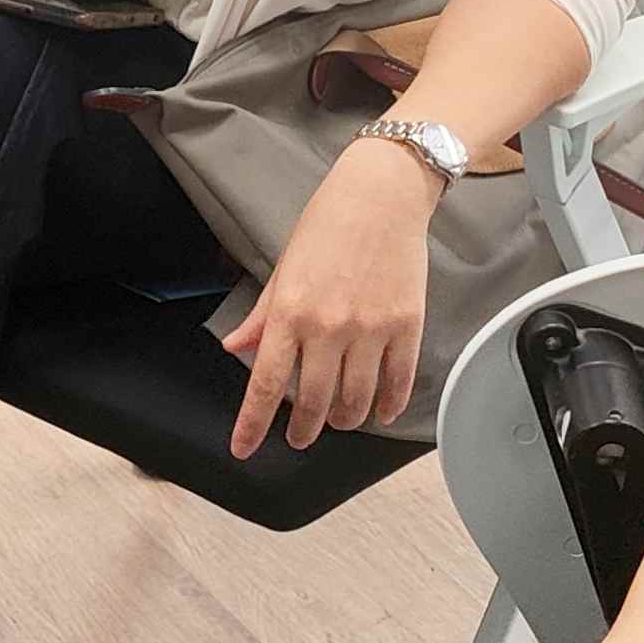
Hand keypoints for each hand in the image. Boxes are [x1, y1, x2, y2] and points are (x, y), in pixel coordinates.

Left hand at [222, 138, 434, 454]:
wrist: (382, 194)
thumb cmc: (329, 223)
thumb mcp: (283, 267)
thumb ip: (263, 316)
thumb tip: (237, 347)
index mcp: (291, 311)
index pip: (264, 383)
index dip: (251, 424)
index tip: (243, 448)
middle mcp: (329, 326)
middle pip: (312, 402)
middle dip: (302, 429)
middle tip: (298, 437)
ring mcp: (371, 329)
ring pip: (356, 401)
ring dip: (343, 421)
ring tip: (337, 420)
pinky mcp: (406, 326)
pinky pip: (398, 382)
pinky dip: (388, 405)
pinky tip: (380, 411)